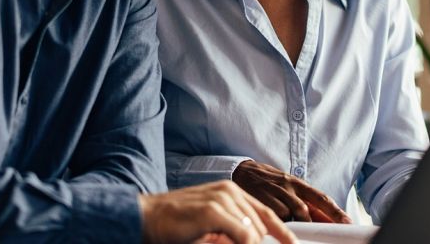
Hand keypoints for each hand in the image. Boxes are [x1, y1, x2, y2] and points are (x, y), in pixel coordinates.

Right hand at [139, 180, 294, 243]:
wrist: (146, 217)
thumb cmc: (176, 224)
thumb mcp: (211, 224)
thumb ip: (233, 229)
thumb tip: (253, 239)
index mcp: (230, 192)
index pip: (266, 213)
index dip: (283, 232)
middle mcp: (229, 191)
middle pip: (262, 225)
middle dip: (262, 242)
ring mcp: (221, 199)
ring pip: (253, 232)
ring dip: (244, 243)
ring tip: (212, 238)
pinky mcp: (213, 211)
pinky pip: (243, 235)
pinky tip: (226, 242)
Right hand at [231, 160, 350, 223]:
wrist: (242, 171)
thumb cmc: (269, 182)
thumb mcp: (288, 187)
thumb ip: (304, 201)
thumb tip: (324, 219)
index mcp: (298, 183)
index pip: (321, 198)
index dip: (335, 211)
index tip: (347, 222)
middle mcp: (288, 187)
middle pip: (308, 209)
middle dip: (317, 223)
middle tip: (325, 233)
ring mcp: (275, 194)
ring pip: (293, 214)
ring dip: (298, 224)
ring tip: (299, 231)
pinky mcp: (263, 200)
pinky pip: (277, 216)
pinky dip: (282, 223)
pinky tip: (280, 225)